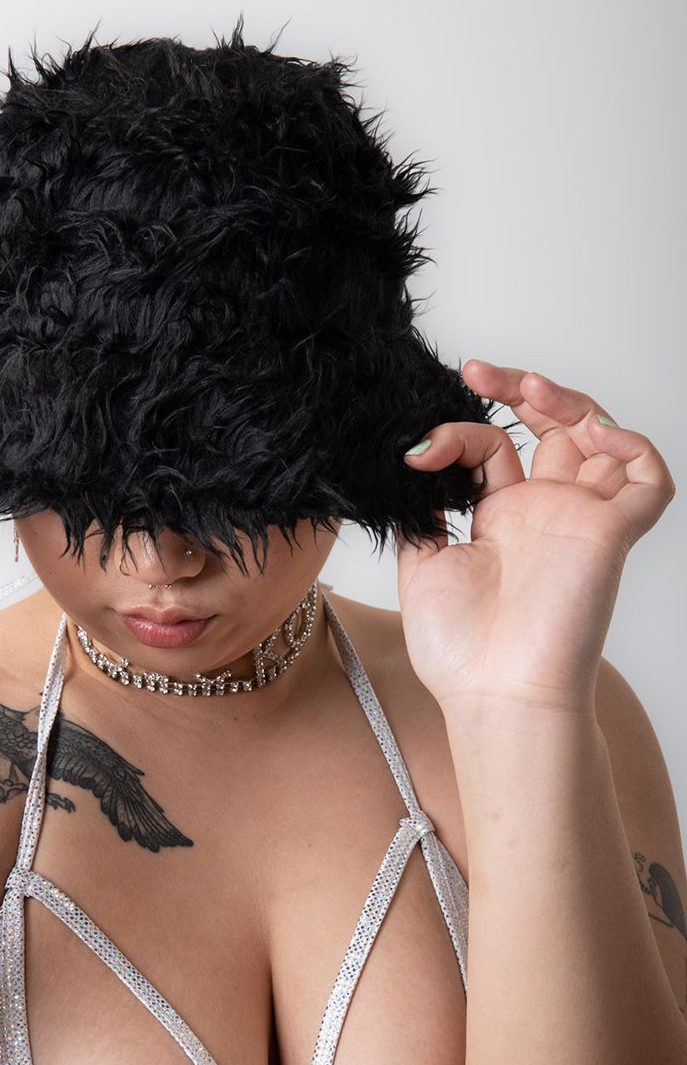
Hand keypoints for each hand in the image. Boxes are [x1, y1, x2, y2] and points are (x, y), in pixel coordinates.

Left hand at [395, 359, 675, 713]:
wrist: (493, 692)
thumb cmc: (460, 648)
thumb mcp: (424, 563)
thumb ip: (425, 510)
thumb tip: (415, 457)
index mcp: (500, 519)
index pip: (492, 448)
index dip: (458, 432)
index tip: (419, 451)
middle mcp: (544, 513)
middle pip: (552, 429)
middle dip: (520, 389)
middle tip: (478, 371)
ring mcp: (579, 521)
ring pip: (601, 440)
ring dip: (571, 402)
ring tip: (527, 388)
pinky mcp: (611, 535)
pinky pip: (649, 480)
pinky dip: (630, 445)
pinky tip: (586, 432)